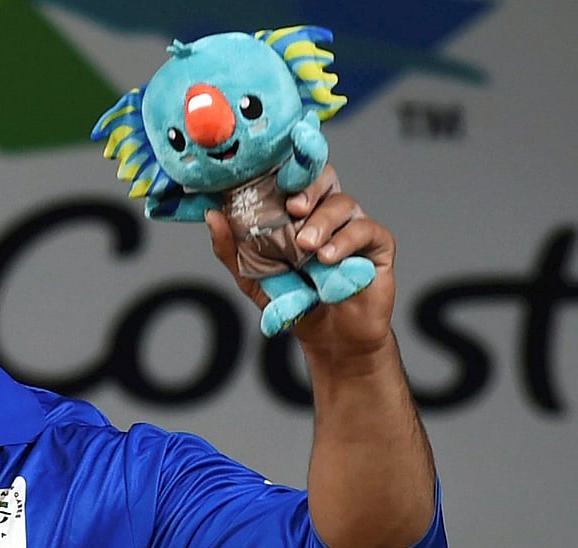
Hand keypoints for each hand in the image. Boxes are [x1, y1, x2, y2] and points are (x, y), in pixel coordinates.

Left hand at [205, 164, 396, 360]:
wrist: (329, 336)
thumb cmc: (293, 298)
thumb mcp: (252, 276)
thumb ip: (231, 248)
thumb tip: (212, 215)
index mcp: (298, 211)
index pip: (293, 176)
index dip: (285, 169)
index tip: (270, 179)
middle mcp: (327, 211)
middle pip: (324, 176)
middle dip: (307, 187)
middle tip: (293, 208)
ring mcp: (353, 225)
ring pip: (343, 203)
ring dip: (322, 223)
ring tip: (307, 247)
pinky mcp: (377, 245)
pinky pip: (366, 230)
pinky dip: (346, 241)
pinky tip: (328, 258)